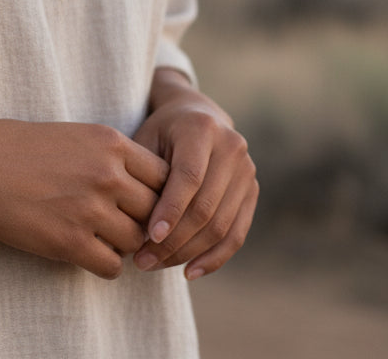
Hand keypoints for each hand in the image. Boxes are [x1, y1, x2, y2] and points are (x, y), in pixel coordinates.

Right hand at [0, 119, 168, 279]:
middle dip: (146, 221)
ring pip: (137, 241)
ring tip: (103, 236)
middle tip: (127, 224)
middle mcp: (107, 174)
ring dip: (124, 243)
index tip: (145, 201)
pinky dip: (105, 263)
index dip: (160, 193)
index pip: (166, 177)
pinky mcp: (70, 242)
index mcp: (111, 143)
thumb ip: (115, 158)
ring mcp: (90, 209)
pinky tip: (87, 250)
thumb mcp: (77, 135)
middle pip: (156, 211)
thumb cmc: (21, 147)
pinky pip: (112, 266)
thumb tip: (149, 190)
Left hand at [131, 69, 257, 279]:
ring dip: (188, 253)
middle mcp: (231, 146)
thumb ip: (142, 174)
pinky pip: (237, 234)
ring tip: (156, 265)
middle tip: (143, 260)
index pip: (189, 177)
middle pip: (206, 206)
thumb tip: (134, 226)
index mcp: (201, 127)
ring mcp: (247, 170)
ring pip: (221, 225)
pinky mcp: (253, 190)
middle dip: (174, 240)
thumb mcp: (145, 140)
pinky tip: (190, 272)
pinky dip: (214, 258)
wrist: (194, 116)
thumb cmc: (159, 133)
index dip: (170, 210)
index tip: (148, 238)